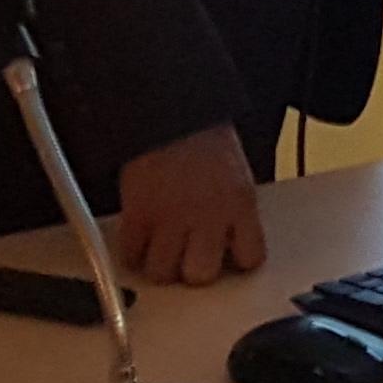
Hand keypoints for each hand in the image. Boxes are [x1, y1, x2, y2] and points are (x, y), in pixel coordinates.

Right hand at [113, 124, 267, 285]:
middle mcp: (207, 216)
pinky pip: (132, 254)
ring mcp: (170, 217)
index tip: (228, 257)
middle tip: (189, 258)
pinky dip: (133, 252)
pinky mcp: (137, 214)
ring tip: (162, 253)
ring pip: (163, 273)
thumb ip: (236, 209)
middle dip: (194, 271)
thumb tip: (233, 240)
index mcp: (240, 203)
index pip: (250, 258)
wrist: (169, 108)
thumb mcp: (236, 172)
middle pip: (201, 275)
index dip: (237, 261)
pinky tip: (140, 242)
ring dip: (162, 266)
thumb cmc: (204, 134)